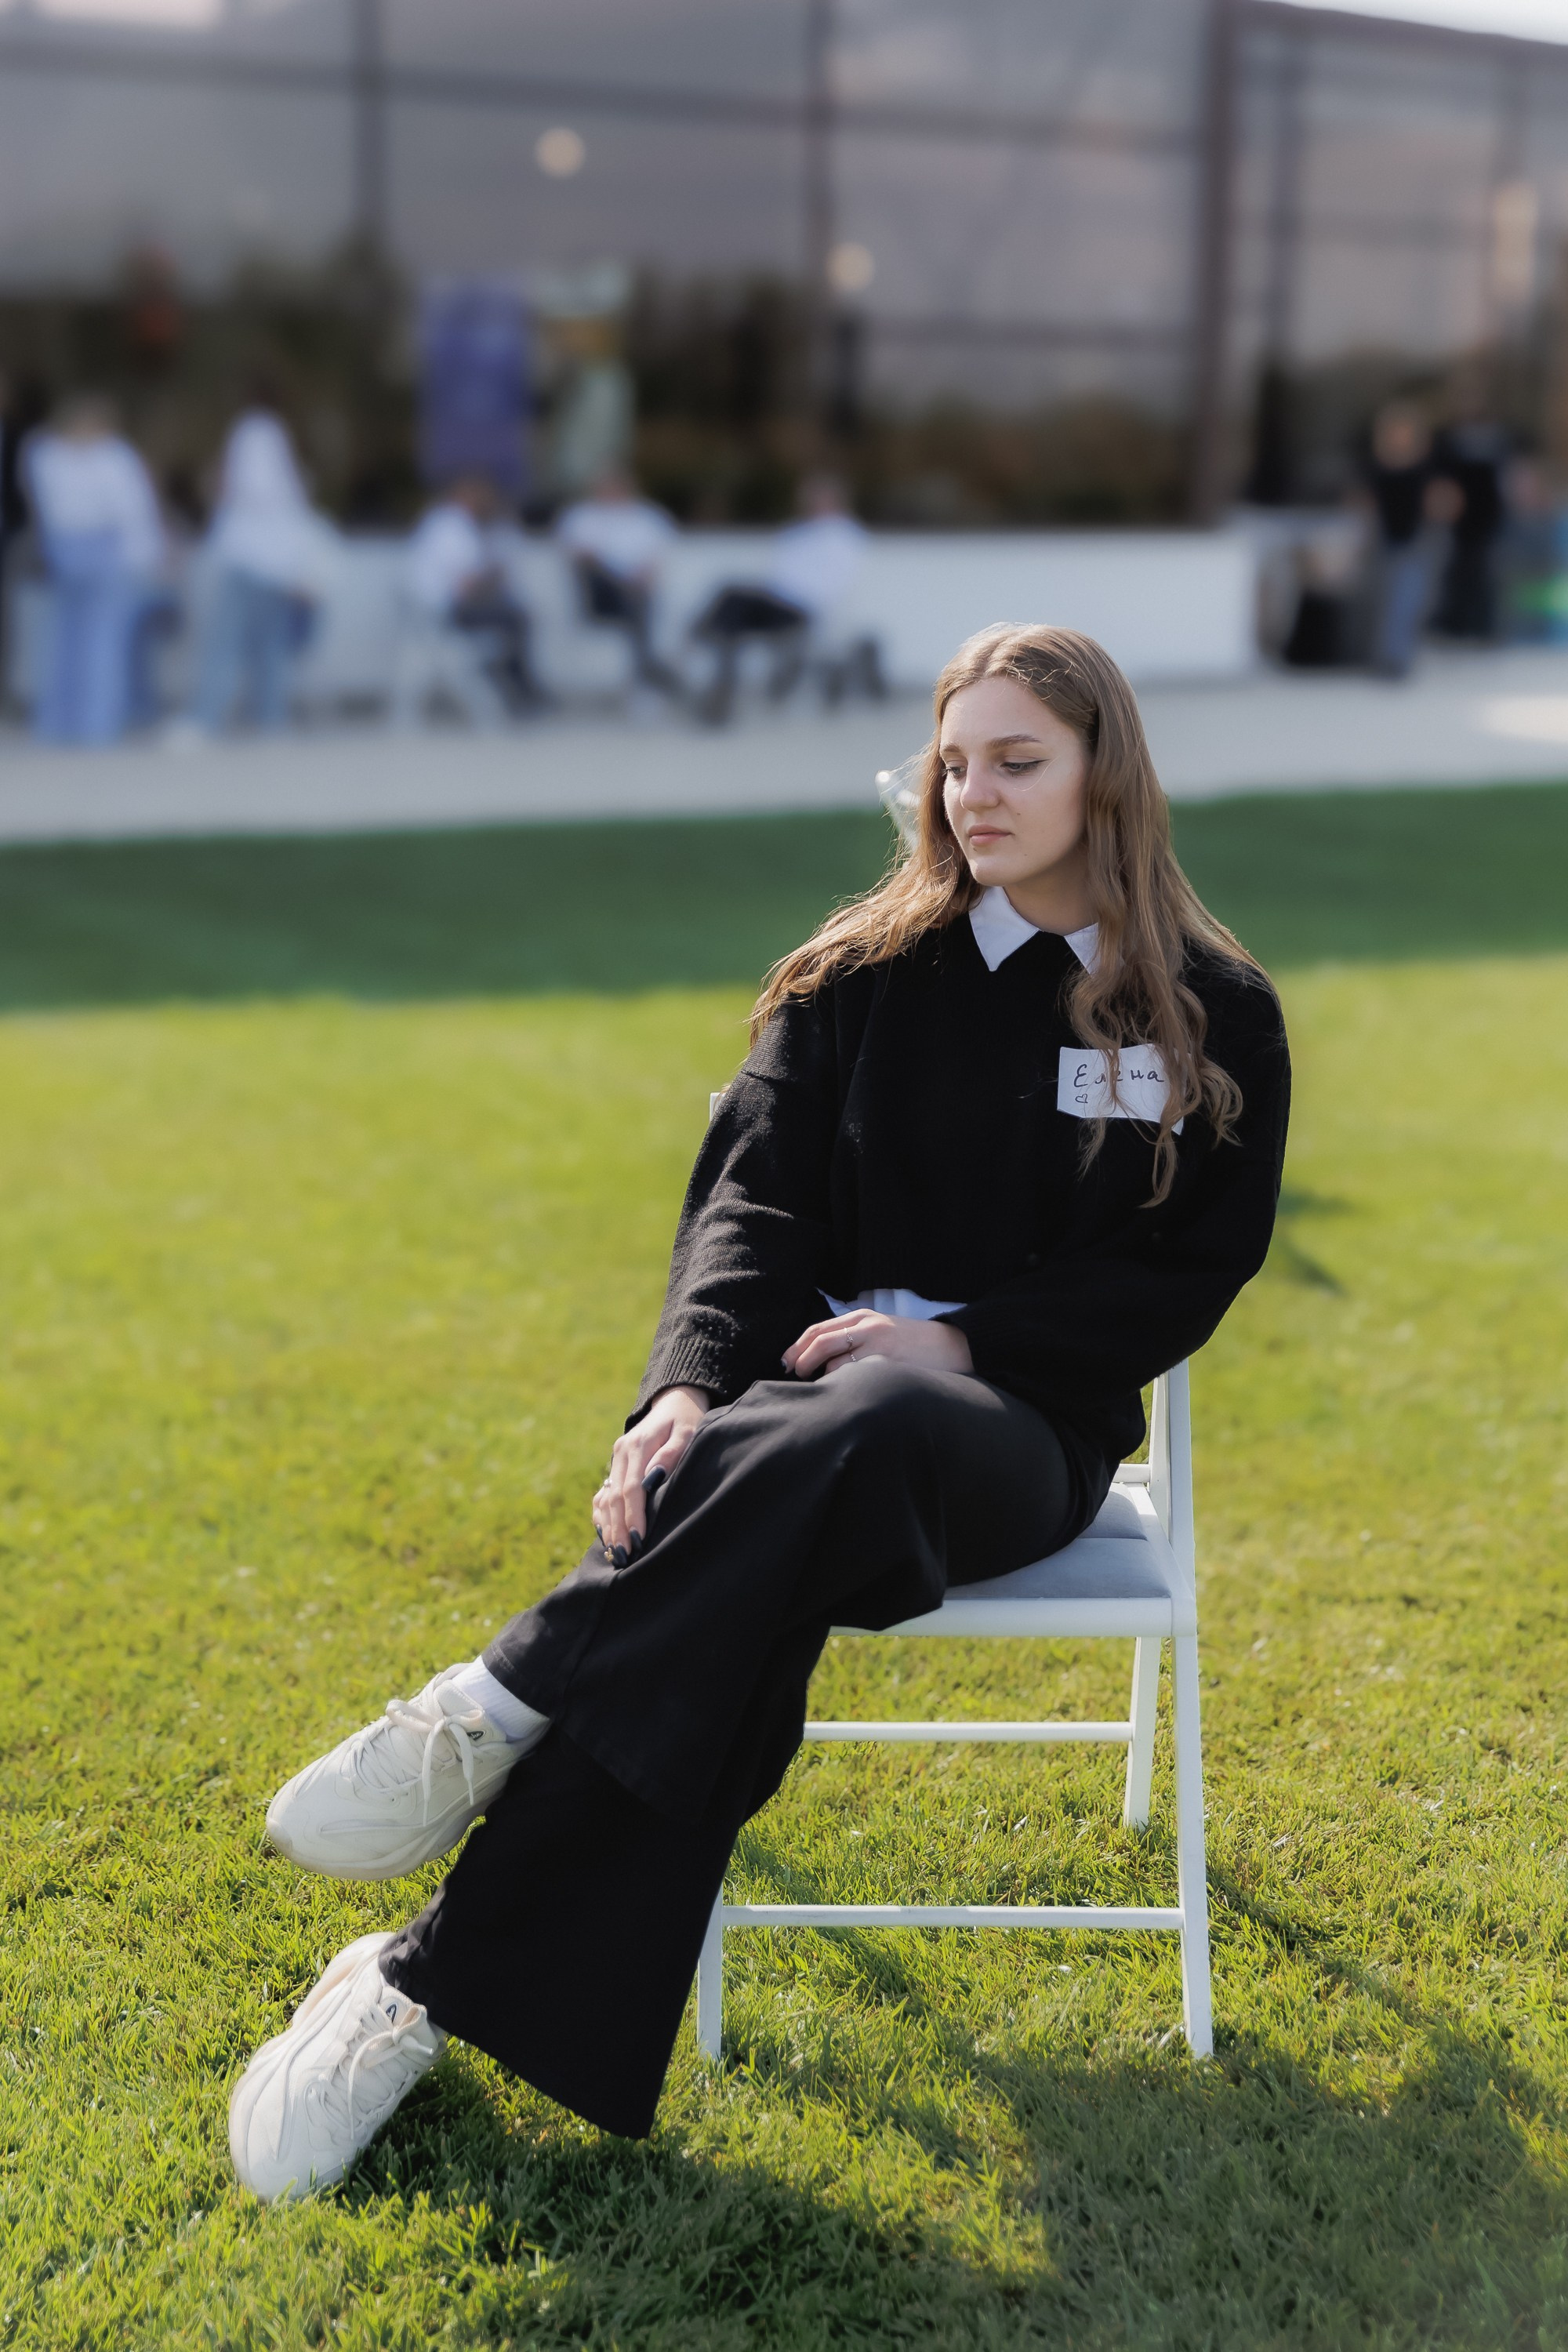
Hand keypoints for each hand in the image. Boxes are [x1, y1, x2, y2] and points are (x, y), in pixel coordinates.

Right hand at [593, 1383, 709, 1561]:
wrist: (674, 1402)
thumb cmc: (687, 1420)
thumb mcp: (687, 1432)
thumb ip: (671, 1454)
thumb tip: (653, 1479)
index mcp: (637, 1445)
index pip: (631, 1488)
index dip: (633, 1515)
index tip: (638, 1538)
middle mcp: (621, 1453)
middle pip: (614, 1497)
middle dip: (618, 1528)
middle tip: (625, 1556)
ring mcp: (615, 1459)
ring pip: (605, 1498)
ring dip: (609, 1526)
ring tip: (616, 1553)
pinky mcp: (616, 1465)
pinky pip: (603, 1494)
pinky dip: (602, 1516)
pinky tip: (607, 1536)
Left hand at [782, 1310, 972, 1380]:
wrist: (953, 1346)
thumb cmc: (913, 1344)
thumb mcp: (881, 1330)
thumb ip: (854, 1336)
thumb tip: (819, 1357)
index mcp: (862, 1316)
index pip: (818, 1329)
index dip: (797, 1346)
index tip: (786, 1361)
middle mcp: (866, 1325)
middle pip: (819, 1341)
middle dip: (800, 1360)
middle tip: (794, 1375)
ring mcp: (876, 1342)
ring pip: (832, 1360)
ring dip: (819, 1376)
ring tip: (819, 1388)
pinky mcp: (886, 1360)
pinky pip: (852, 1374)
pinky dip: (840, 1383)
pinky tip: (840, 1392)